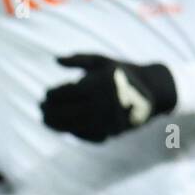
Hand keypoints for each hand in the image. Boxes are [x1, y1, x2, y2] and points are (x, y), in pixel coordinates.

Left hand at [40, 54, 176, 142]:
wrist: (154, 90)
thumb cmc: (122, 71)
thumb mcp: (102, 61)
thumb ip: (78, 59)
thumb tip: (55, 59)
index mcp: (99, 83)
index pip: (67, 93)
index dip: (52, 95)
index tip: (44, 95)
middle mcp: (104, 103)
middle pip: (68, 112)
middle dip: (51, 112)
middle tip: (40, 110)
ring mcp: (109, 119)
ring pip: (76, 127)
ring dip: (58, 126)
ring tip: (47, 122)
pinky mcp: (115, 131)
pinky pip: (90, 135)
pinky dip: (76, 133)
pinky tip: (66, 129)